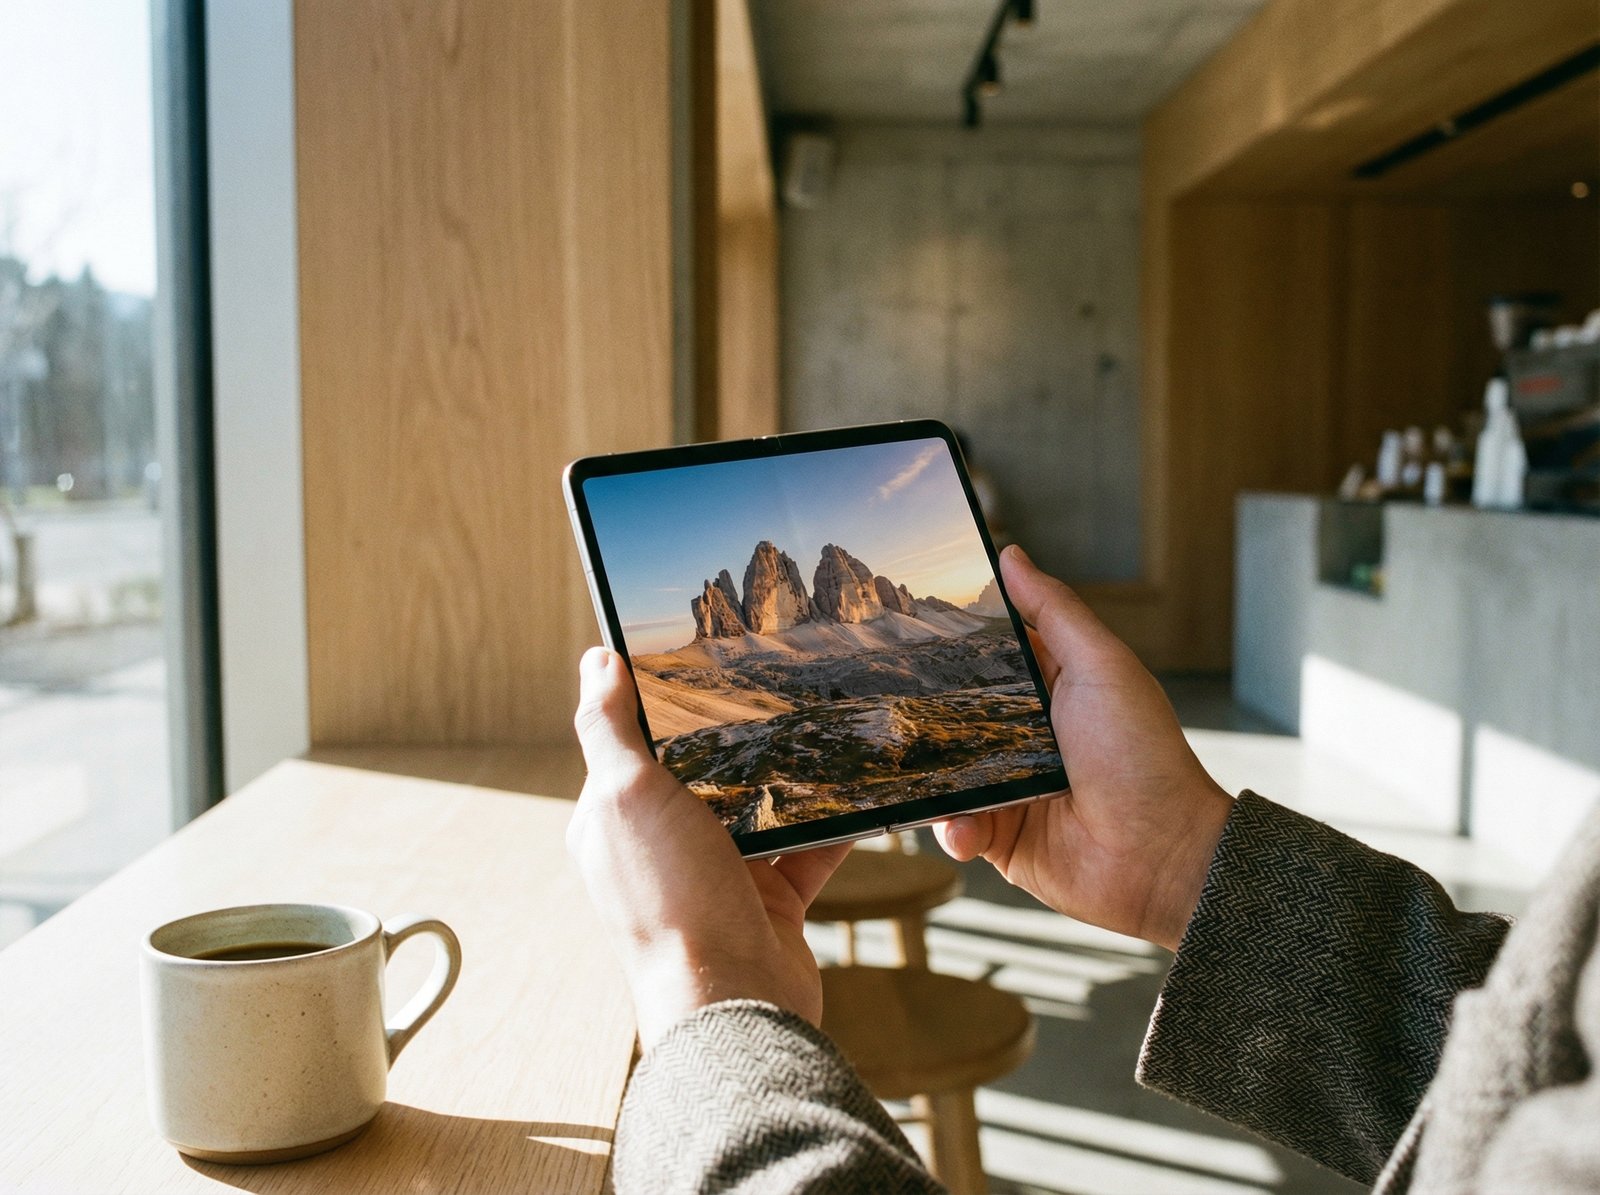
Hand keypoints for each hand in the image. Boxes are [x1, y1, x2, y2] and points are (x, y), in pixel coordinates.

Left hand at [568, 647, 850, 1048]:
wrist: (734, 1005)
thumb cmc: (670, 902)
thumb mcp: (627, 798)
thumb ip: (607, 729)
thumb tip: (596, 659)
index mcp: (614, 821)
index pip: (631, 744)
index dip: (657, 699)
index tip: (697, 651)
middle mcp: (663, 848)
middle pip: (704, 771)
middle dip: (738, 730)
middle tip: (779, 676)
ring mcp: (720, 875)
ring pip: (762, 804)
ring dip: (792, 771)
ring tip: (827, 717)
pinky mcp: (772, 900)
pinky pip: (808, 846)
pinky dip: (834, 819)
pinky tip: (862, 784)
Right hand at [933, 545, 1231, 950]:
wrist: (1161, 856)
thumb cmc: (1142, 755)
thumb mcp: (1101, 666)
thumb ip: (1054, 610)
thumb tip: (1011, 554)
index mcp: (1049, 689)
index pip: (989, 656)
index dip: (952, 640)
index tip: (903, 620)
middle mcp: (1024, 736)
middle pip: (955, 713)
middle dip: (921, 711)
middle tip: (879, 700)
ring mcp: (1008, 788)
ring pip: (945, 771)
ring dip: (929, 776)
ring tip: (919, 774)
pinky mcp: (1001, 838)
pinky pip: (955, 827)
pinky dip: (952, 828)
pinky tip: (964, 826)